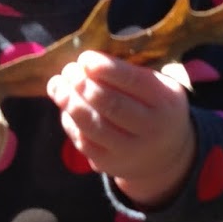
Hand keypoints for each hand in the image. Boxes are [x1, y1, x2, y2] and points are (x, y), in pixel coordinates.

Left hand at [46, 51, 195, 207]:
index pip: (132, 81)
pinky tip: (65, 105)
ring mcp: (129, 149)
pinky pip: (82, 140)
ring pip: (91, 124)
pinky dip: (69, 120)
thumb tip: (86, 61)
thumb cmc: (154, 107)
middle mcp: (150, 127)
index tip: (84, 58)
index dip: (104, 68)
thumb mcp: (158, 86)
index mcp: (164, 100)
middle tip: (69, 70)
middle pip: (109, 103)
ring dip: (68, 101)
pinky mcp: (109, 163)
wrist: (165, 154)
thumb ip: (130, 73)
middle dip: (82, 83)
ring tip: (57, 85)